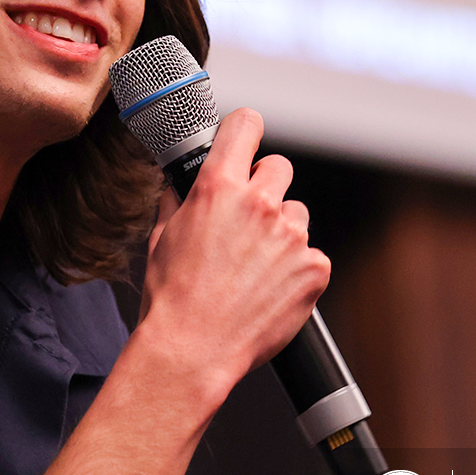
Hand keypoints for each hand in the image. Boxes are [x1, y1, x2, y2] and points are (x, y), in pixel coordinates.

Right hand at [138, 108, 328, 393]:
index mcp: (218, 188)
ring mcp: (292, 236)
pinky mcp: (314, 268)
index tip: (243, 141)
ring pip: (297, 214)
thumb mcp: (161, 237)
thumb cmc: (172, 298)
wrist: (194, 349)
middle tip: (246, 219)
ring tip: (254, 266)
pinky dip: (296, 269)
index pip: (245, 125)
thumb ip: (178, 200)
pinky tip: (270, 289)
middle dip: (264, 187)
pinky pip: (312, 255)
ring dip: (281, 232)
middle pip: (279, 167)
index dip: (244, 132)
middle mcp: (260, 205)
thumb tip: (182, 183)